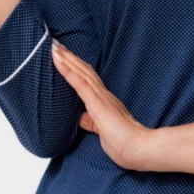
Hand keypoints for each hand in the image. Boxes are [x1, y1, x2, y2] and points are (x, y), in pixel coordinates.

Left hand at [50, 40, 152, 170]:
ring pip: (82, 73)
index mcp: (105, 101)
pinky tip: (60, 62)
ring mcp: (101, 98)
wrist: (138, 148)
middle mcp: (104, 95)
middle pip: (84, 71)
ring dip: (67, 60)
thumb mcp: (102, 130)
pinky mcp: (98, 104)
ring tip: (55, 48)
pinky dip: (69, 72)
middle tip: (57, 45)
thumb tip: (83, 118)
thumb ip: (93, 122)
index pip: (88, 80)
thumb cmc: (124, 143)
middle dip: (70, 58)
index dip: (77, 67)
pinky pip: (81, 84)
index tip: (66, 56)